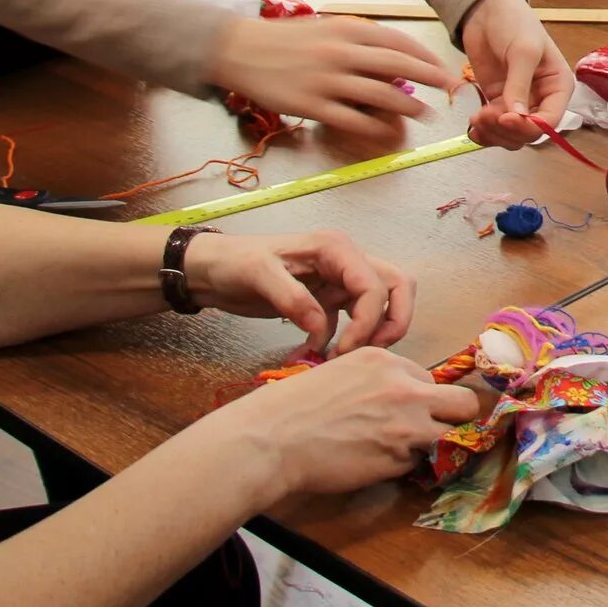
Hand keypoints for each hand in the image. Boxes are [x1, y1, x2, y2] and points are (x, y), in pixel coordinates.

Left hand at [186, 229, 414, 356]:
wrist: (211, 270)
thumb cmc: (234, 262)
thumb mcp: (259, 275)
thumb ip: (292, 299)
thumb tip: (321, 330)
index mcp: (336, 249)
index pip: (375, 285)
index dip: (368, 321)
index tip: (344, 350)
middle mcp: (345, 261)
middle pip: (396, 286)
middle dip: (393, 321)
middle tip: (371, 351)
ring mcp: (338, 280)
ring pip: (380, 303)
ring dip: (372, 332)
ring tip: (344, 358)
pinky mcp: (326, 300)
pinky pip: (349, 322)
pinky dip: (340, 341)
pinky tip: (313, 357)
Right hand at [206, 15, 449, 138]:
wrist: (240, 50)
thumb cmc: (286, 39)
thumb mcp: (326, 28)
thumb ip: (358, 42)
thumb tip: (393, 60)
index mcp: (347, 29)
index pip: (398, 42)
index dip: (426, 58)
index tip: (444, 69)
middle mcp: (341, 52)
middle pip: (398, 67)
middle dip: (429, 79)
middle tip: (450, 90)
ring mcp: (326, 80)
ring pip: (380, 95)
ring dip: (408, 107)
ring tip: (425, 114)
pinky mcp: (311, 106)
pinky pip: (353, 119)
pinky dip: (376, 127)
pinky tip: (390, 132)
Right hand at [207, 347, 482, 503]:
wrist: (273, 439)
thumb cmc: (293, 409)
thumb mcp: (340, 375)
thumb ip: (376, 382)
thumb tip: (397, 402)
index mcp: (386, 361)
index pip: (428, 378)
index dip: (420, 399)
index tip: (404, 413)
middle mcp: (405, 387)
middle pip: (463, 403)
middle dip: (452, 419)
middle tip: (433, 433)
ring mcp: (407, 422)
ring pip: (451, 436)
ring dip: (434, 446)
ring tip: (404, 453)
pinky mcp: (400, 457)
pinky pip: (420, 463)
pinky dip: (406, 467)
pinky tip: (378, 465)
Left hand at [457, 0, 572, 146]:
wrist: (486, 10)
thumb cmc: (514, 22)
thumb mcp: (523, 51)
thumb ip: (520, 84)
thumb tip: (516, 115)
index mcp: (558, 86)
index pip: (550, 120)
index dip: (528, 126)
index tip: (506, 118)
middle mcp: (541, 98)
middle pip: (529, 133)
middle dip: (507, 130)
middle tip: (486, 116)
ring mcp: (518, 102)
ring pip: (511, 135)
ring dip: (494, 133)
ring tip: (477, 118)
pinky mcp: (498, 101)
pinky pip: (495, 127)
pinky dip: (484, 132)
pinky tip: (473, 128)